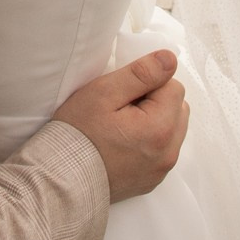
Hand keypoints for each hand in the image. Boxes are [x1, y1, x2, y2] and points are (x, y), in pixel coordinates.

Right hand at [52, 49, 186, 201]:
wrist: (62, 180)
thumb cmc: (78, 135)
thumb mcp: (104, 93)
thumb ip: (141, 73)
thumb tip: (169, 59)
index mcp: (160, 128)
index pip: (174, 86)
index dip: (148, 83)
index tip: (124, 94)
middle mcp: (168, 153)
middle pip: (177, 108)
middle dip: (156, 101)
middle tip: (122, 108)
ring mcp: (161, 169)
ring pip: (172, 129)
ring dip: (155, 121)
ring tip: (122, 126)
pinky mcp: (152, 180)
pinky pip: (162, 150)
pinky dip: (150, 142)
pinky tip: (123, 143)